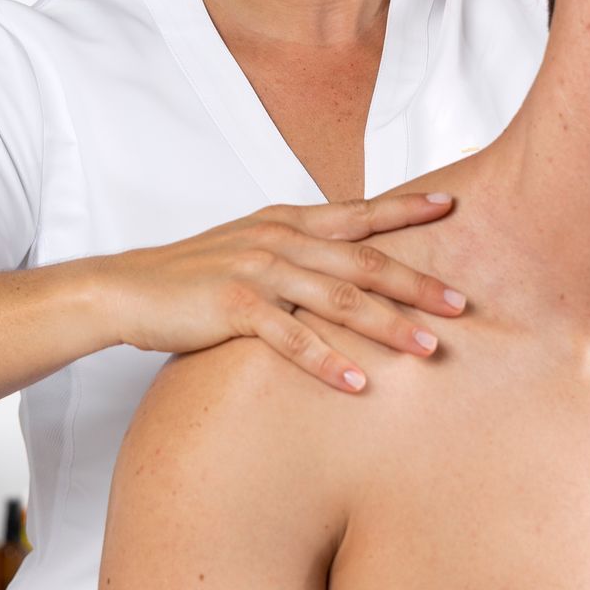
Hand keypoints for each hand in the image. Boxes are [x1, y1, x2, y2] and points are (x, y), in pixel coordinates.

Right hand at [100, 192, 466, 391]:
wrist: (127, 289)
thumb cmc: (193, 277)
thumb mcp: (252, 250)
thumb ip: (299, 252)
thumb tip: (347, 268)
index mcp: (287, 222)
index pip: (360, 213)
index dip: (408, 209)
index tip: (452, 206)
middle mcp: (279, 240)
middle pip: (364, 261)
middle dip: (417, 283)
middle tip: (462, 303)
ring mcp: (257, 271)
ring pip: (338, 298)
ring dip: (387, 325)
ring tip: (428, 349)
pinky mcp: (234, 307)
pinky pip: (291, 337)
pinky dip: (327, 361)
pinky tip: (357, 383)